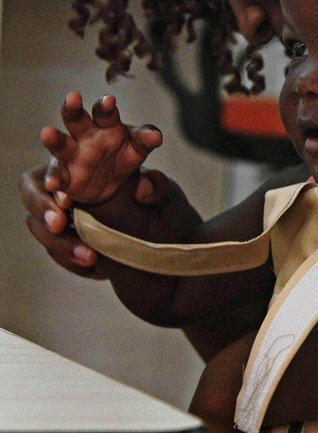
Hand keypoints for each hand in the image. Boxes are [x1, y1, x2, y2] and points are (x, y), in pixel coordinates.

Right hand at [19, 163, 173, 278]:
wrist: (169, 237)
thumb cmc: (159, 201)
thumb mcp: (165, 190)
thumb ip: (157, 184)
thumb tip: (145, 187)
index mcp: (85, 163)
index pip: (56, 165)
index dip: (55, 178)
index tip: (67, 200)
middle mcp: (66, 187)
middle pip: (33, 194)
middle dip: (42, 210)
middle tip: (58, 225)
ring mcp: (61, 215)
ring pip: (41, 227)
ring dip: (60, 243)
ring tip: (90, 257)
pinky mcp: (67, 241)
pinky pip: (57, 251)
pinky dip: (72, 260)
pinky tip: (97, 269)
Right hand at [40, 91, 162, 205]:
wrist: (112, 183)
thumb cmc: (124, 154)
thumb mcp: (139, 147)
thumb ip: (147, 140)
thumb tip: (156, 136)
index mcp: (106, 124)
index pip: (107, 113)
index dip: (107, 107)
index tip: (110, 101)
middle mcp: (86, 135)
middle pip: (77, 119)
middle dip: (74, 109)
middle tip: (73, 97)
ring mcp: (73, 155)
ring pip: (61, 144)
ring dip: (54, 139)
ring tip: (47, 133)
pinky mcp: (66, 177)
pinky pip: (58, 177)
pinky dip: (54, 180)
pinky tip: (52, 184)